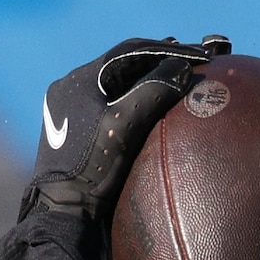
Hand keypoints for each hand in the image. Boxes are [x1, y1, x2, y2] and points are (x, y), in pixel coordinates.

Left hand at [18, 34, 223, 225]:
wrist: (63, 208)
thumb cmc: (93, 169)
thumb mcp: (126, 127)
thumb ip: (152, 92)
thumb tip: (181, 67)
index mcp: (80, 79)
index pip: (128, 52)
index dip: (165, 50)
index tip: (195, 53)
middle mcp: (70, 85)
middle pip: (119, 63)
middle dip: (154, 59)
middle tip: (187, 57)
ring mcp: (68, 105)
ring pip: (112, 80)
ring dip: (142, 76)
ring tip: (171, 73)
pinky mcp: (71, 124)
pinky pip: (105, 98)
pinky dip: (129, 94)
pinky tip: (145, 100)